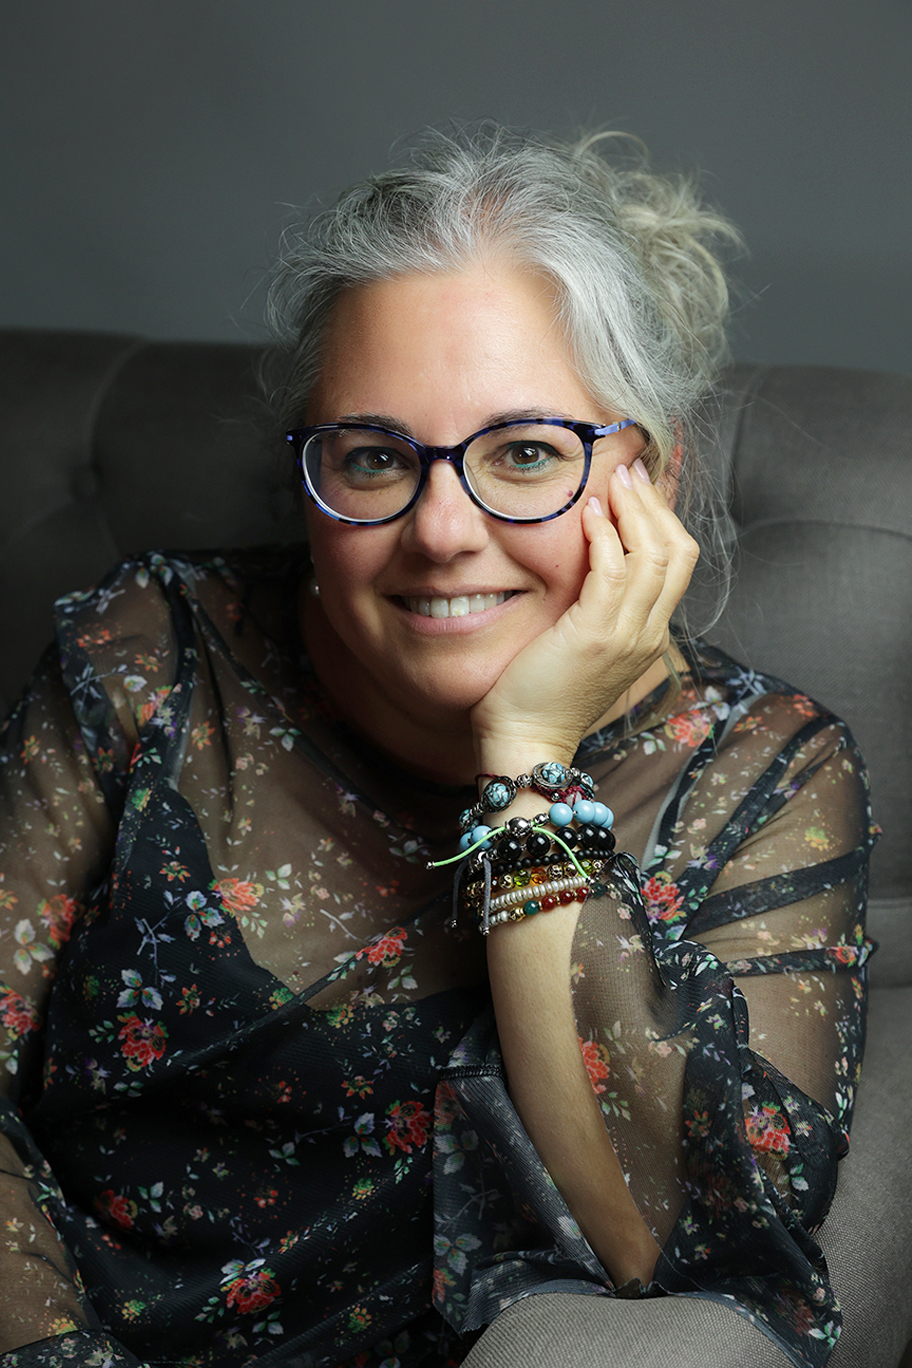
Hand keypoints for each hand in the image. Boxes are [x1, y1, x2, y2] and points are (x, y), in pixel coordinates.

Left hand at [470, 458, 698, 771]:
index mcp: (650, 635)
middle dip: (657, 504)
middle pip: (678, 553)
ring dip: (635, 510)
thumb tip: (595, 561)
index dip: (665, 517)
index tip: (641, 485)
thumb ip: (598, 608)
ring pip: (654, 556)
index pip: (678, 564)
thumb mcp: (584, 645)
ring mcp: (627, 636)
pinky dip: (607, 537)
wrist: (526, 739)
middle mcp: (649, 634)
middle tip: (632, 470)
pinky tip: (590, 514)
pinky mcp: (596, 636)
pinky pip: (615, 573)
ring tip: (615, 479)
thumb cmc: (542, 693)